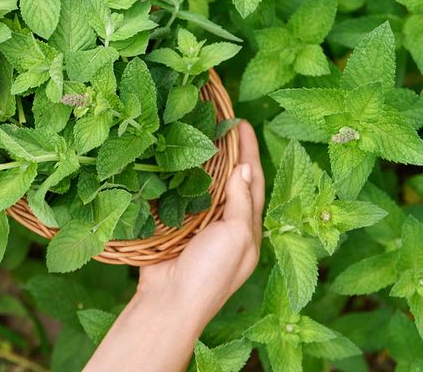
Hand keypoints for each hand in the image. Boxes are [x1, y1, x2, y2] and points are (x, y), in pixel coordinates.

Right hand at [85, 121, 264, 371]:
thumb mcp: (236, 237)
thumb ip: (241, 203)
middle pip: (231, 181)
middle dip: (228, 153)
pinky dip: (180, 179)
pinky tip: (173, 162)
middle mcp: (227, 226)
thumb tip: (245, 168)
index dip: (249, 151)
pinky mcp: (175, 228)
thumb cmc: (210, 273)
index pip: (253, 181)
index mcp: (248, 229)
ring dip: (204, 163)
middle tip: (219, 122)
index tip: (242, 123)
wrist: (170, 302)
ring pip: (205, 186)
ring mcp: (200, 226)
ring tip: (198, 134)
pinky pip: (181, 197)